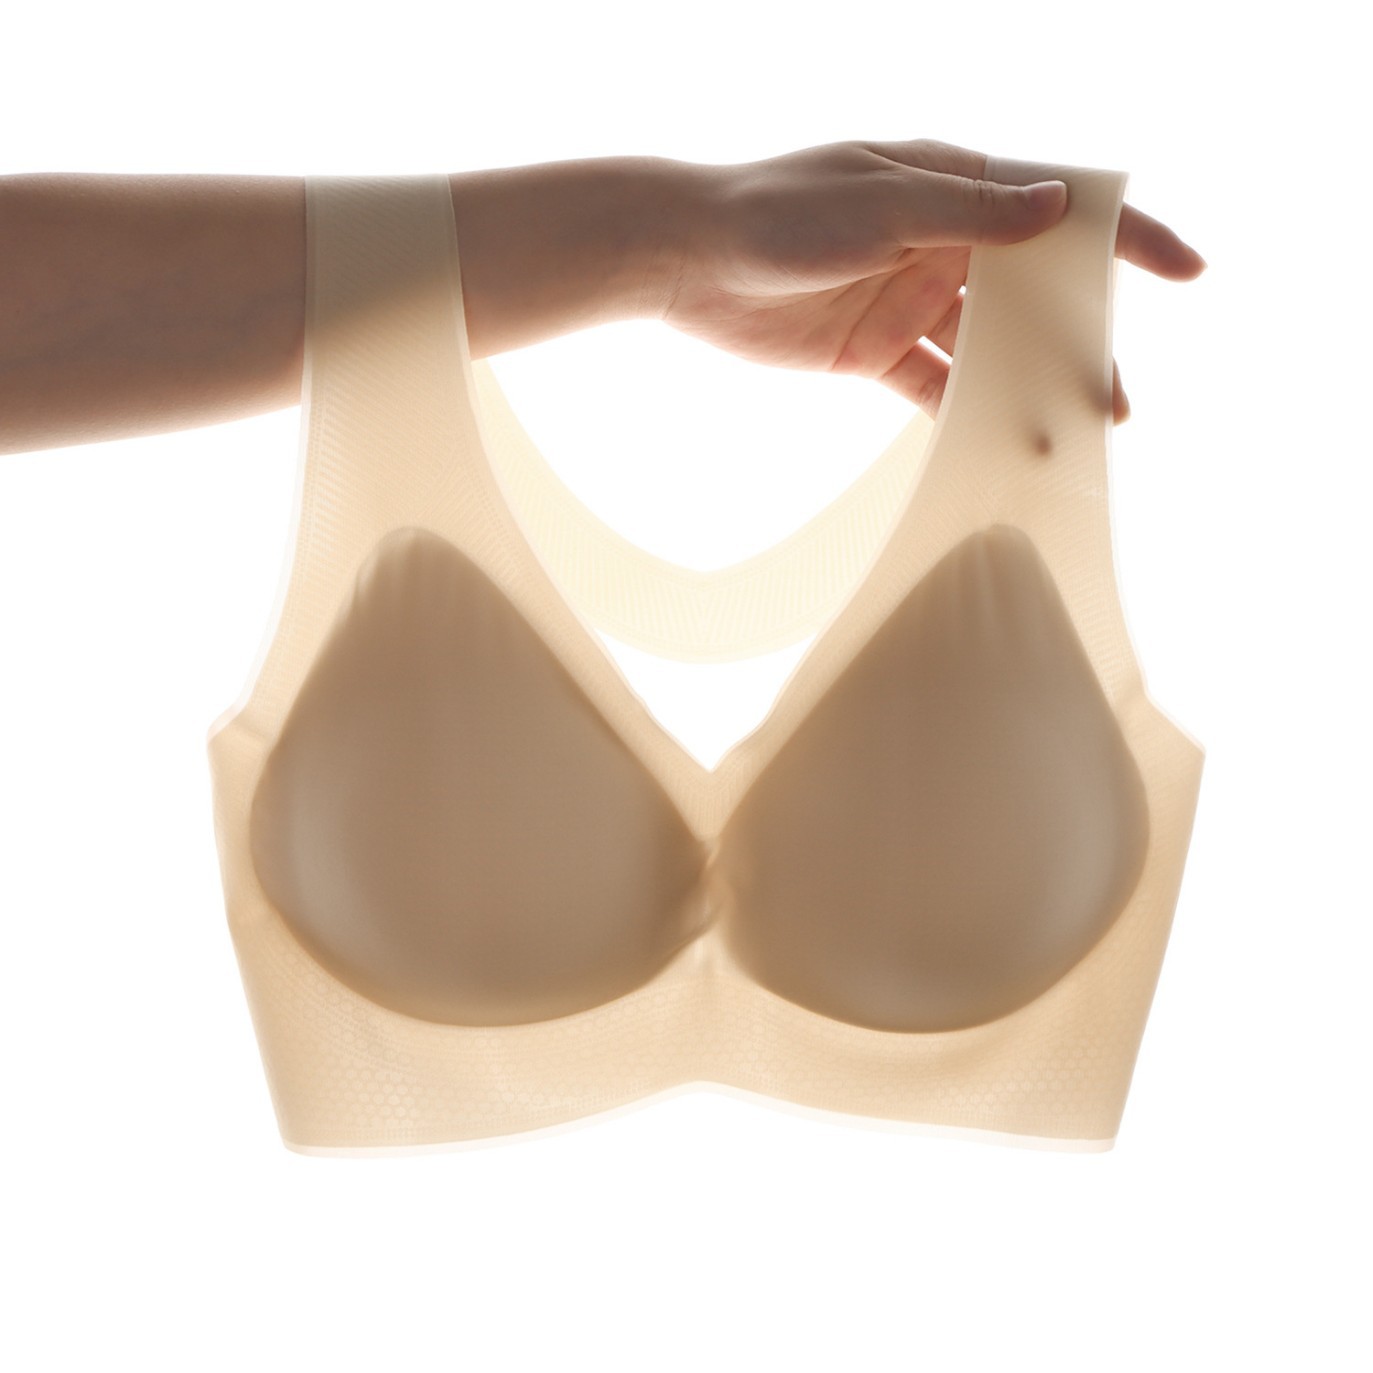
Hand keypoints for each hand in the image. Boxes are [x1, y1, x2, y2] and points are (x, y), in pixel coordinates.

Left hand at [654, 139, 1206, 423]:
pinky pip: (931, 383)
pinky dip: (961, 410)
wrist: (687, 260)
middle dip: (1076, 334)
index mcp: (949, 184)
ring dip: (1024, 382)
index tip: (1183, 270)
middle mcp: (937, 240)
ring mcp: (907, 297)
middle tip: (1115, 391)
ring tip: (1069, 424)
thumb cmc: (777, 211)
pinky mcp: (872, 349)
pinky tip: (993, 439)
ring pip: (986, 345)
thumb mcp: (879, 203)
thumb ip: (967, 212)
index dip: (1122, 235)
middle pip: (1029, 290)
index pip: (1054, 206)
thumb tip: (1056, 208)